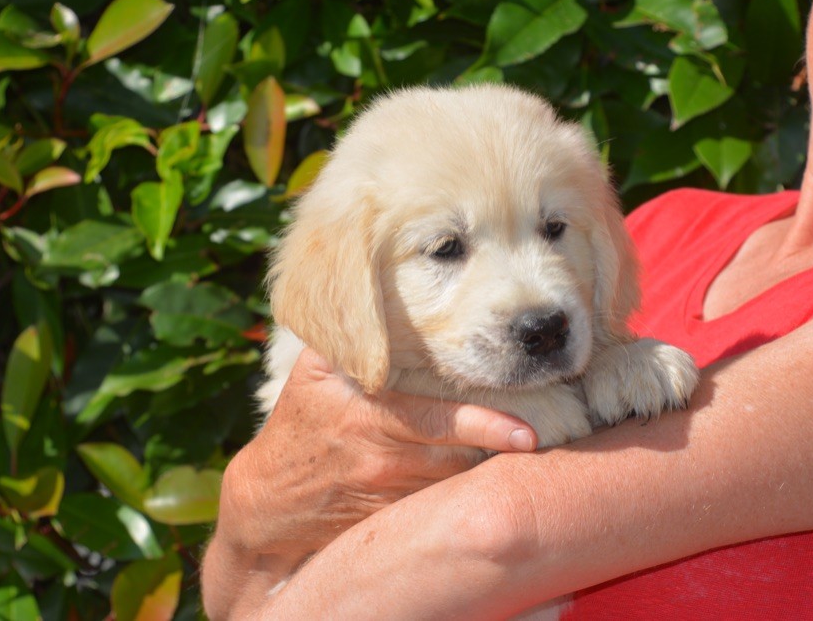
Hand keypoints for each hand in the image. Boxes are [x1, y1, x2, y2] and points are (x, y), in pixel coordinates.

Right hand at [216, 347, 537, 558]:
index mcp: (363, 412)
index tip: (526, 433)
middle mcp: (379, 456)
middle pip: (458, 455)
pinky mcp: (393, 522)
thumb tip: (389, 290)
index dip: (484, 425)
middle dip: (499, 446)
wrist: (266, 505)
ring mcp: (387, 494)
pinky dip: (463, 493)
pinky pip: (440, 505)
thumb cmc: (301, 424)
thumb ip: (352, 338)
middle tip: (546, 436)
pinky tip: (482, 484)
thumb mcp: (313, 373)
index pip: (434, 419)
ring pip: (455, 481)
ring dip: (486, 468)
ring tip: (525, 454)